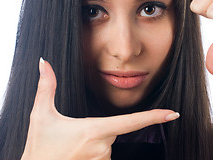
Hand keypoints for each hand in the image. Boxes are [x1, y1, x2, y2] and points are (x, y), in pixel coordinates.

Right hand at [21, 58, 178, 159]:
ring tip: (72, 149)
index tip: (173, 114)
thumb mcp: (41, 115)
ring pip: (109, 145)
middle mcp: (103, 148)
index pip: (131, 121)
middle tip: (72, 138)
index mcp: (94, 131)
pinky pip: (104, 156)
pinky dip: (95, 153)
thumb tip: (43, 62)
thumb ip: (46, 86)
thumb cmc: (39, 148)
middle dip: (98, 130)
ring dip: (95, 143)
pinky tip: (77, 156)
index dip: (154, 117)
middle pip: (113, 131)